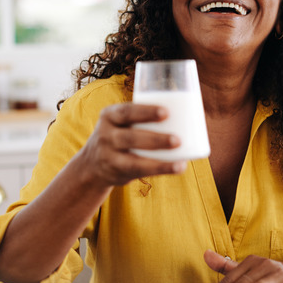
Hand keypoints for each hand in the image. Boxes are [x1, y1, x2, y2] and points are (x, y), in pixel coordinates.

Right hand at [71, 103, 185, 186]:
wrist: (92, 163)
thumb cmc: (120, 135)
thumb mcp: (121, 122)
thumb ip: (143, 116)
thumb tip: (190, 111)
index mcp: (110, 115)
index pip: (126, 112)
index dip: (145, 112)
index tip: (166, 112)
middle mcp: (106, 135)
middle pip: (130, 137)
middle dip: (155, 140)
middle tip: (178, 139)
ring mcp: (109, 156)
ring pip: (134, 160)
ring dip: (159, 161)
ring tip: (180, 161)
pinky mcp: (117, 172)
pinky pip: (138, 172)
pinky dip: (159, 170)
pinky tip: (177, 168)